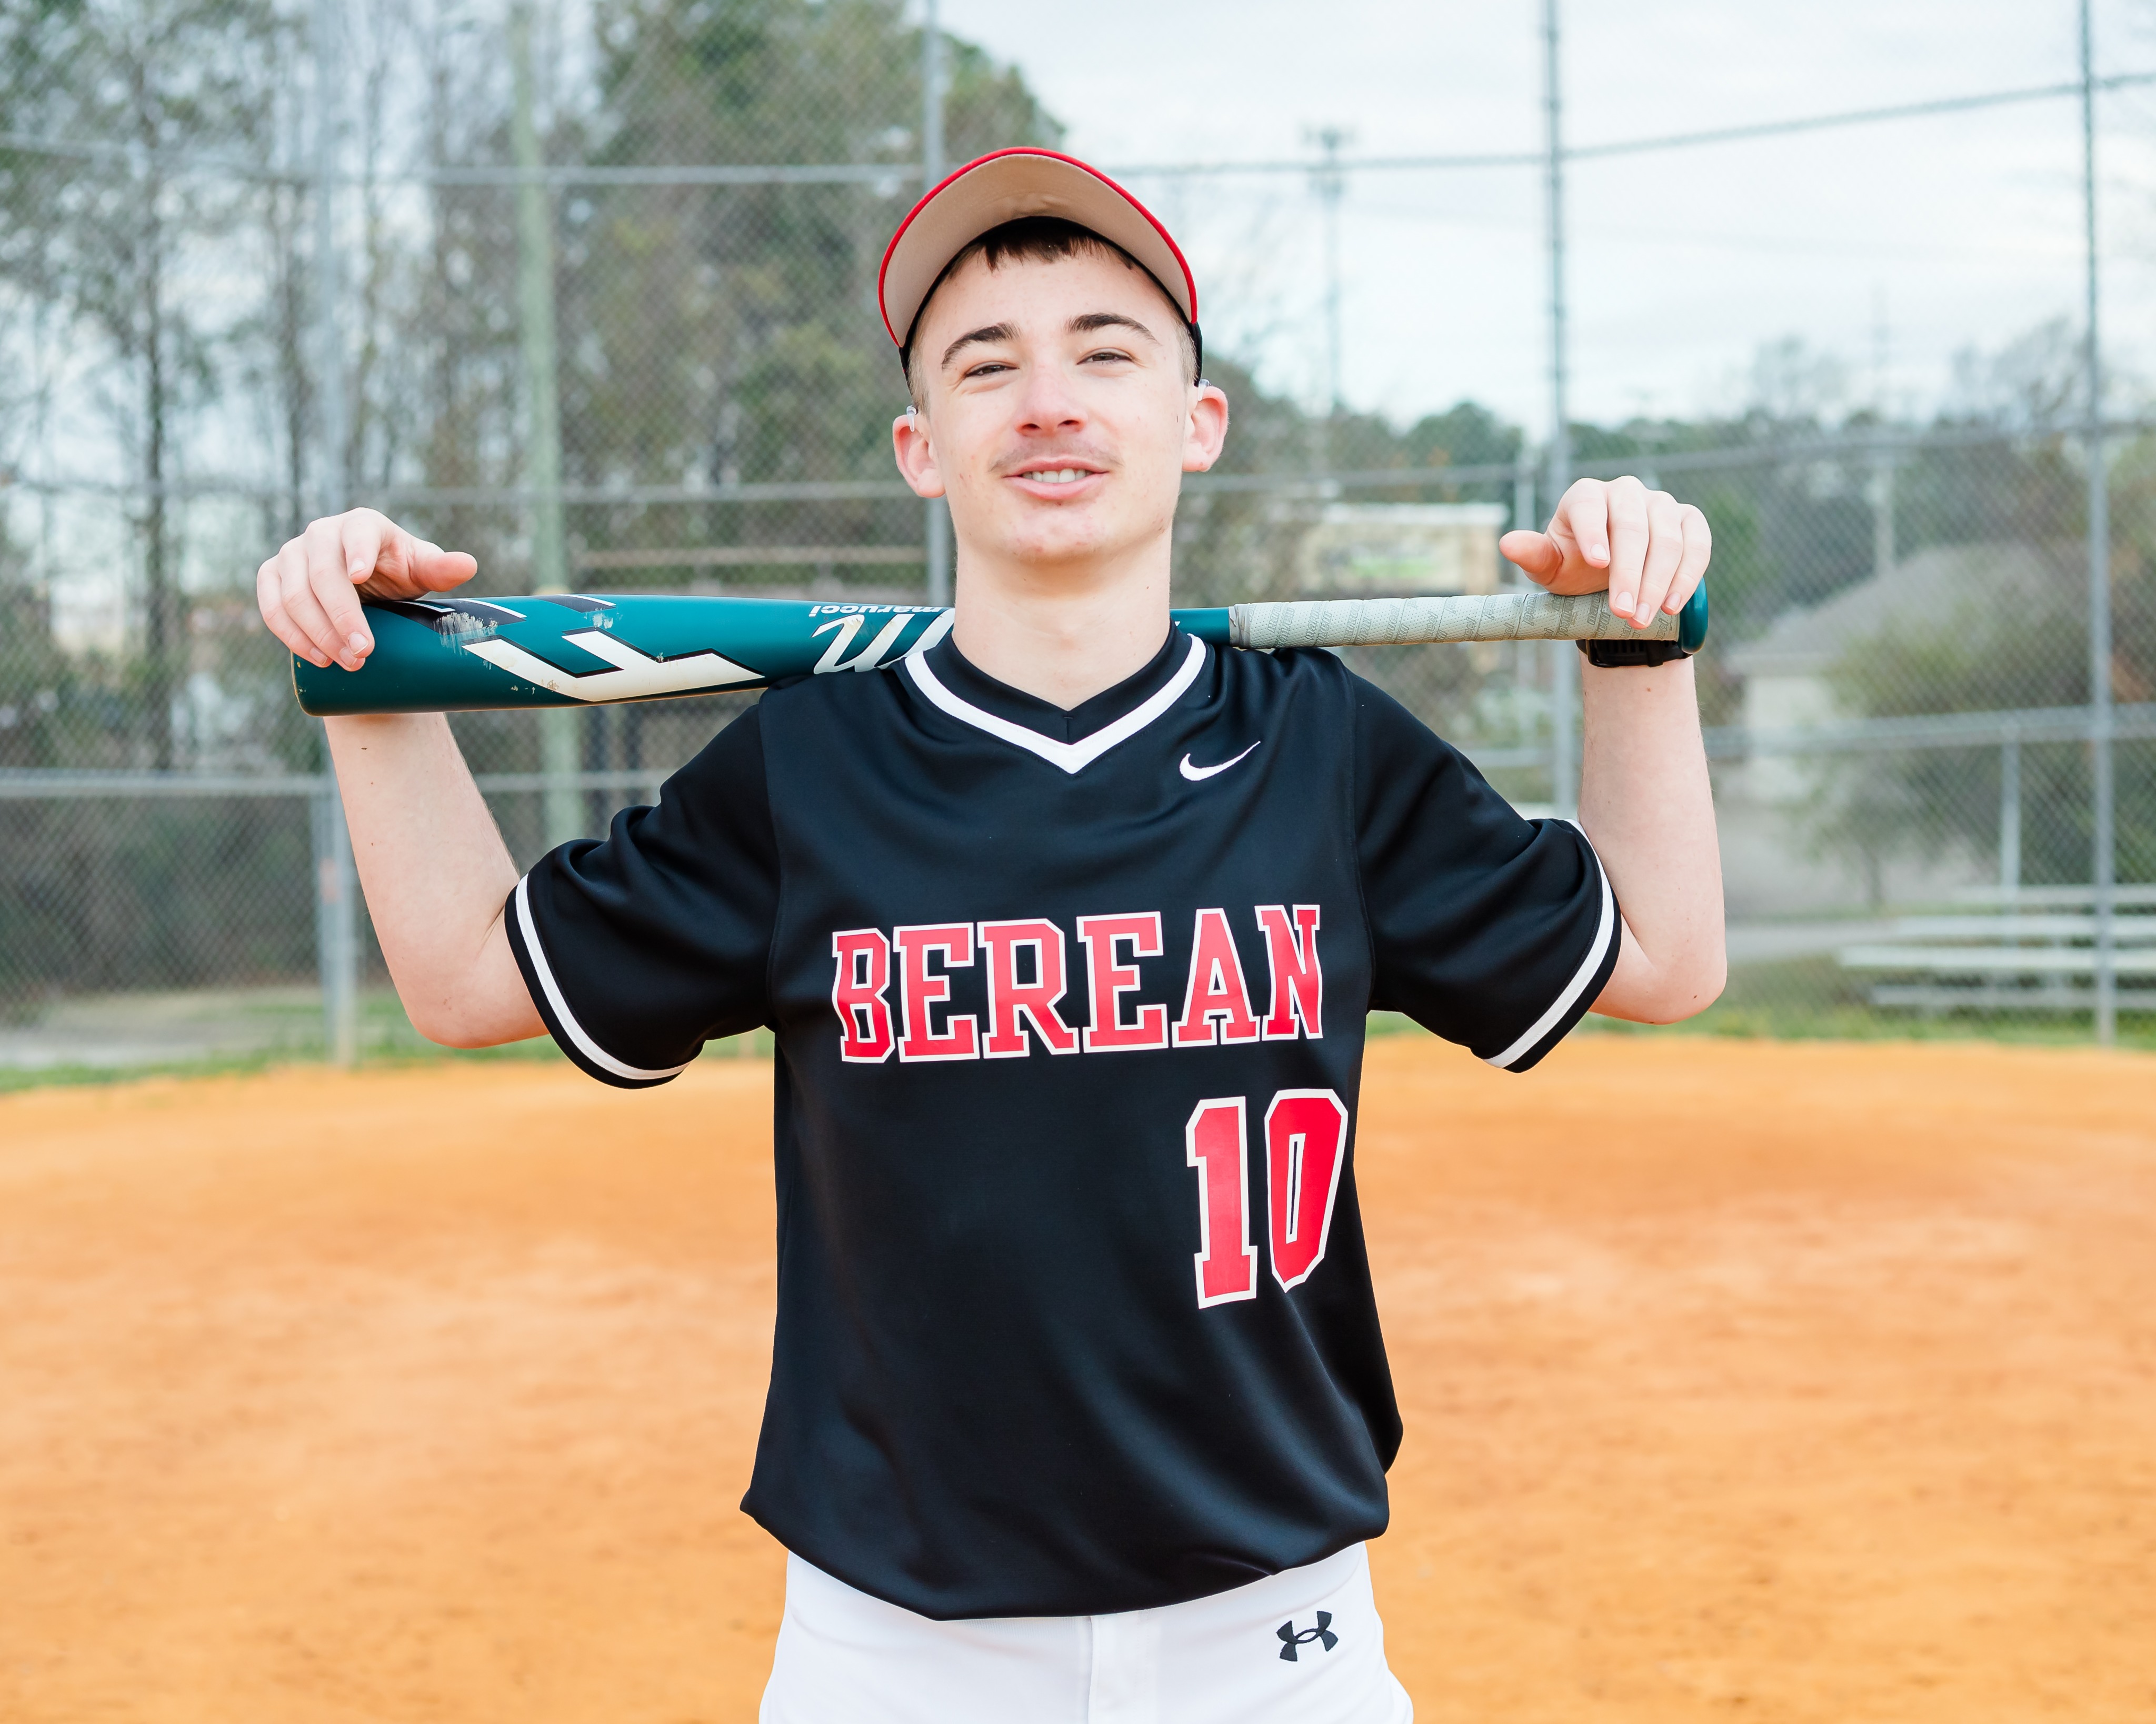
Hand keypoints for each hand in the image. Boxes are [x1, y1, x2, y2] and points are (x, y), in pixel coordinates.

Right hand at [256, 508, 477, 670]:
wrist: (367, 589)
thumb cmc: (399, 574)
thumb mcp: (422, 570)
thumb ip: (442, 568)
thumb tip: (468, 565)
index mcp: (362, 525)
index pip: (357, 533)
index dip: (357, 552)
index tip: (361, 578)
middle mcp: (321, 533)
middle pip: (323, 574)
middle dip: (342, 617)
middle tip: (364, 652)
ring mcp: (292, 554)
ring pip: (293, 594)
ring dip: (318, 633)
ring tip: (347, 662)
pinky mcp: (272, 576)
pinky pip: (271, 606)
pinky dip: (291, 635)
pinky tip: (316, 658)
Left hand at [1499, 475, 1710, 628]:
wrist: (1608, 576)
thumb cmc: (1574, 566)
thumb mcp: (1550, 567)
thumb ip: (1533, 556)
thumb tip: (1507, 543)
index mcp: (1586, 495)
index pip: (1590, 506)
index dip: (1594, 533)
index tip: (1596, 564)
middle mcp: (1625, 492)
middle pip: (1632, 526)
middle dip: (1629, 573)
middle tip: (1625, 613)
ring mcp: (1660, 503)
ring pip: (1667, 538)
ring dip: (1658, 582)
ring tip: (1644, 619)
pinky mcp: (1688, 520)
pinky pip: (1697, 542)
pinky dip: (1688, 574)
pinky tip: (1673, 605)